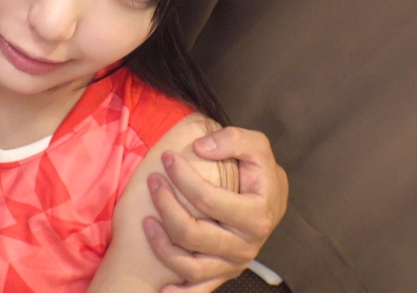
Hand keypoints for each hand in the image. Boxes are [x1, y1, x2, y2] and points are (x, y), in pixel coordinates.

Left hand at [143, 127, 287, 291]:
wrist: (271, 198)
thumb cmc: (259, 171)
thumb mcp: (256, 145)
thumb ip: (233, 139)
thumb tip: (200, 148)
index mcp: (257, 215)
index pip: (207, 199)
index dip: (182, 177)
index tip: (167, 157)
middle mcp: (246, 245)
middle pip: (192, 233)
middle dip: (165, 205)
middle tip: (152, 181)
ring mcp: (233, 263)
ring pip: (189, 265)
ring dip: (161, 245)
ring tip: (145, 221)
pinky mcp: (223, 273)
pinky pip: (199, 289)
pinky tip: (162, 289)